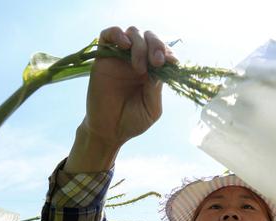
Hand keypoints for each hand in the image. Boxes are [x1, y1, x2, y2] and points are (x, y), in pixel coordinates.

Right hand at [65, 26, 177, 172]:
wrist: (108, 131)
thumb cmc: (132, 121)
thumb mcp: (152, 108)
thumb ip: (156, 88)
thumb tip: (159, 67)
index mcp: (153, 71)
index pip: (164, 51)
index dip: (169, 52)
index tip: (172, 63)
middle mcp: (138, 60)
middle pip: (150, 37)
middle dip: (157, 45)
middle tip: (157, 62)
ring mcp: (120, 58)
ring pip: (133, 33)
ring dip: (140, 45)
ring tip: (138, 66)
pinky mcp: (103, 58)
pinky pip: (108, 35)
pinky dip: (117, 34)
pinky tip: (124, 45)